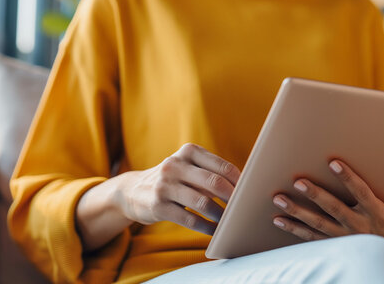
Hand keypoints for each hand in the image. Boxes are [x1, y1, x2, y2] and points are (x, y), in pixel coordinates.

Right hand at [114, 143, 240, 234]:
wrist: (132, 191)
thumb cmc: (172, 180)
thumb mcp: (187, 167)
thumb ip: (210, 172)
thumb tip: (245, 187)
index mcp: (188, 151)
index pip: (222, 166)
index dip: (240, 182)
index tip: (250, 194)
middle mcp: (175, 165)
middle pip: (214, 183)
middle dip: (233, 199)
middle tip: (244, 210)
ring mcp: (164, 185)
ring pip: (203, 203)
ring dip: (221, 215)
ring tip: (230, 222)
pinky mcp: (158, 206)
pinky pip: (189, 219)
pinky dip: (206, 227)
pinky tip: (215, 231)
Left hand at [271, 159, 383, 260]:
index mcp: (375, 215)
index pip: (360, 193)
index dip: (347, 178)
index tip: (333, 162)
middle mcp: (356, 227)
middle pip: (332, 208)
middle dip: (315, 194)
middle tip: (298, 181)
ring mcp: (341, 237)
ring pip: (316, 223)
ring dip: (296, 211)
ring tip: (278, 200)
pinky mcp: (330, 245)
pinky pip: (309, 237)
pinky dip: (293, 229)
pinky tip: (278, 220)